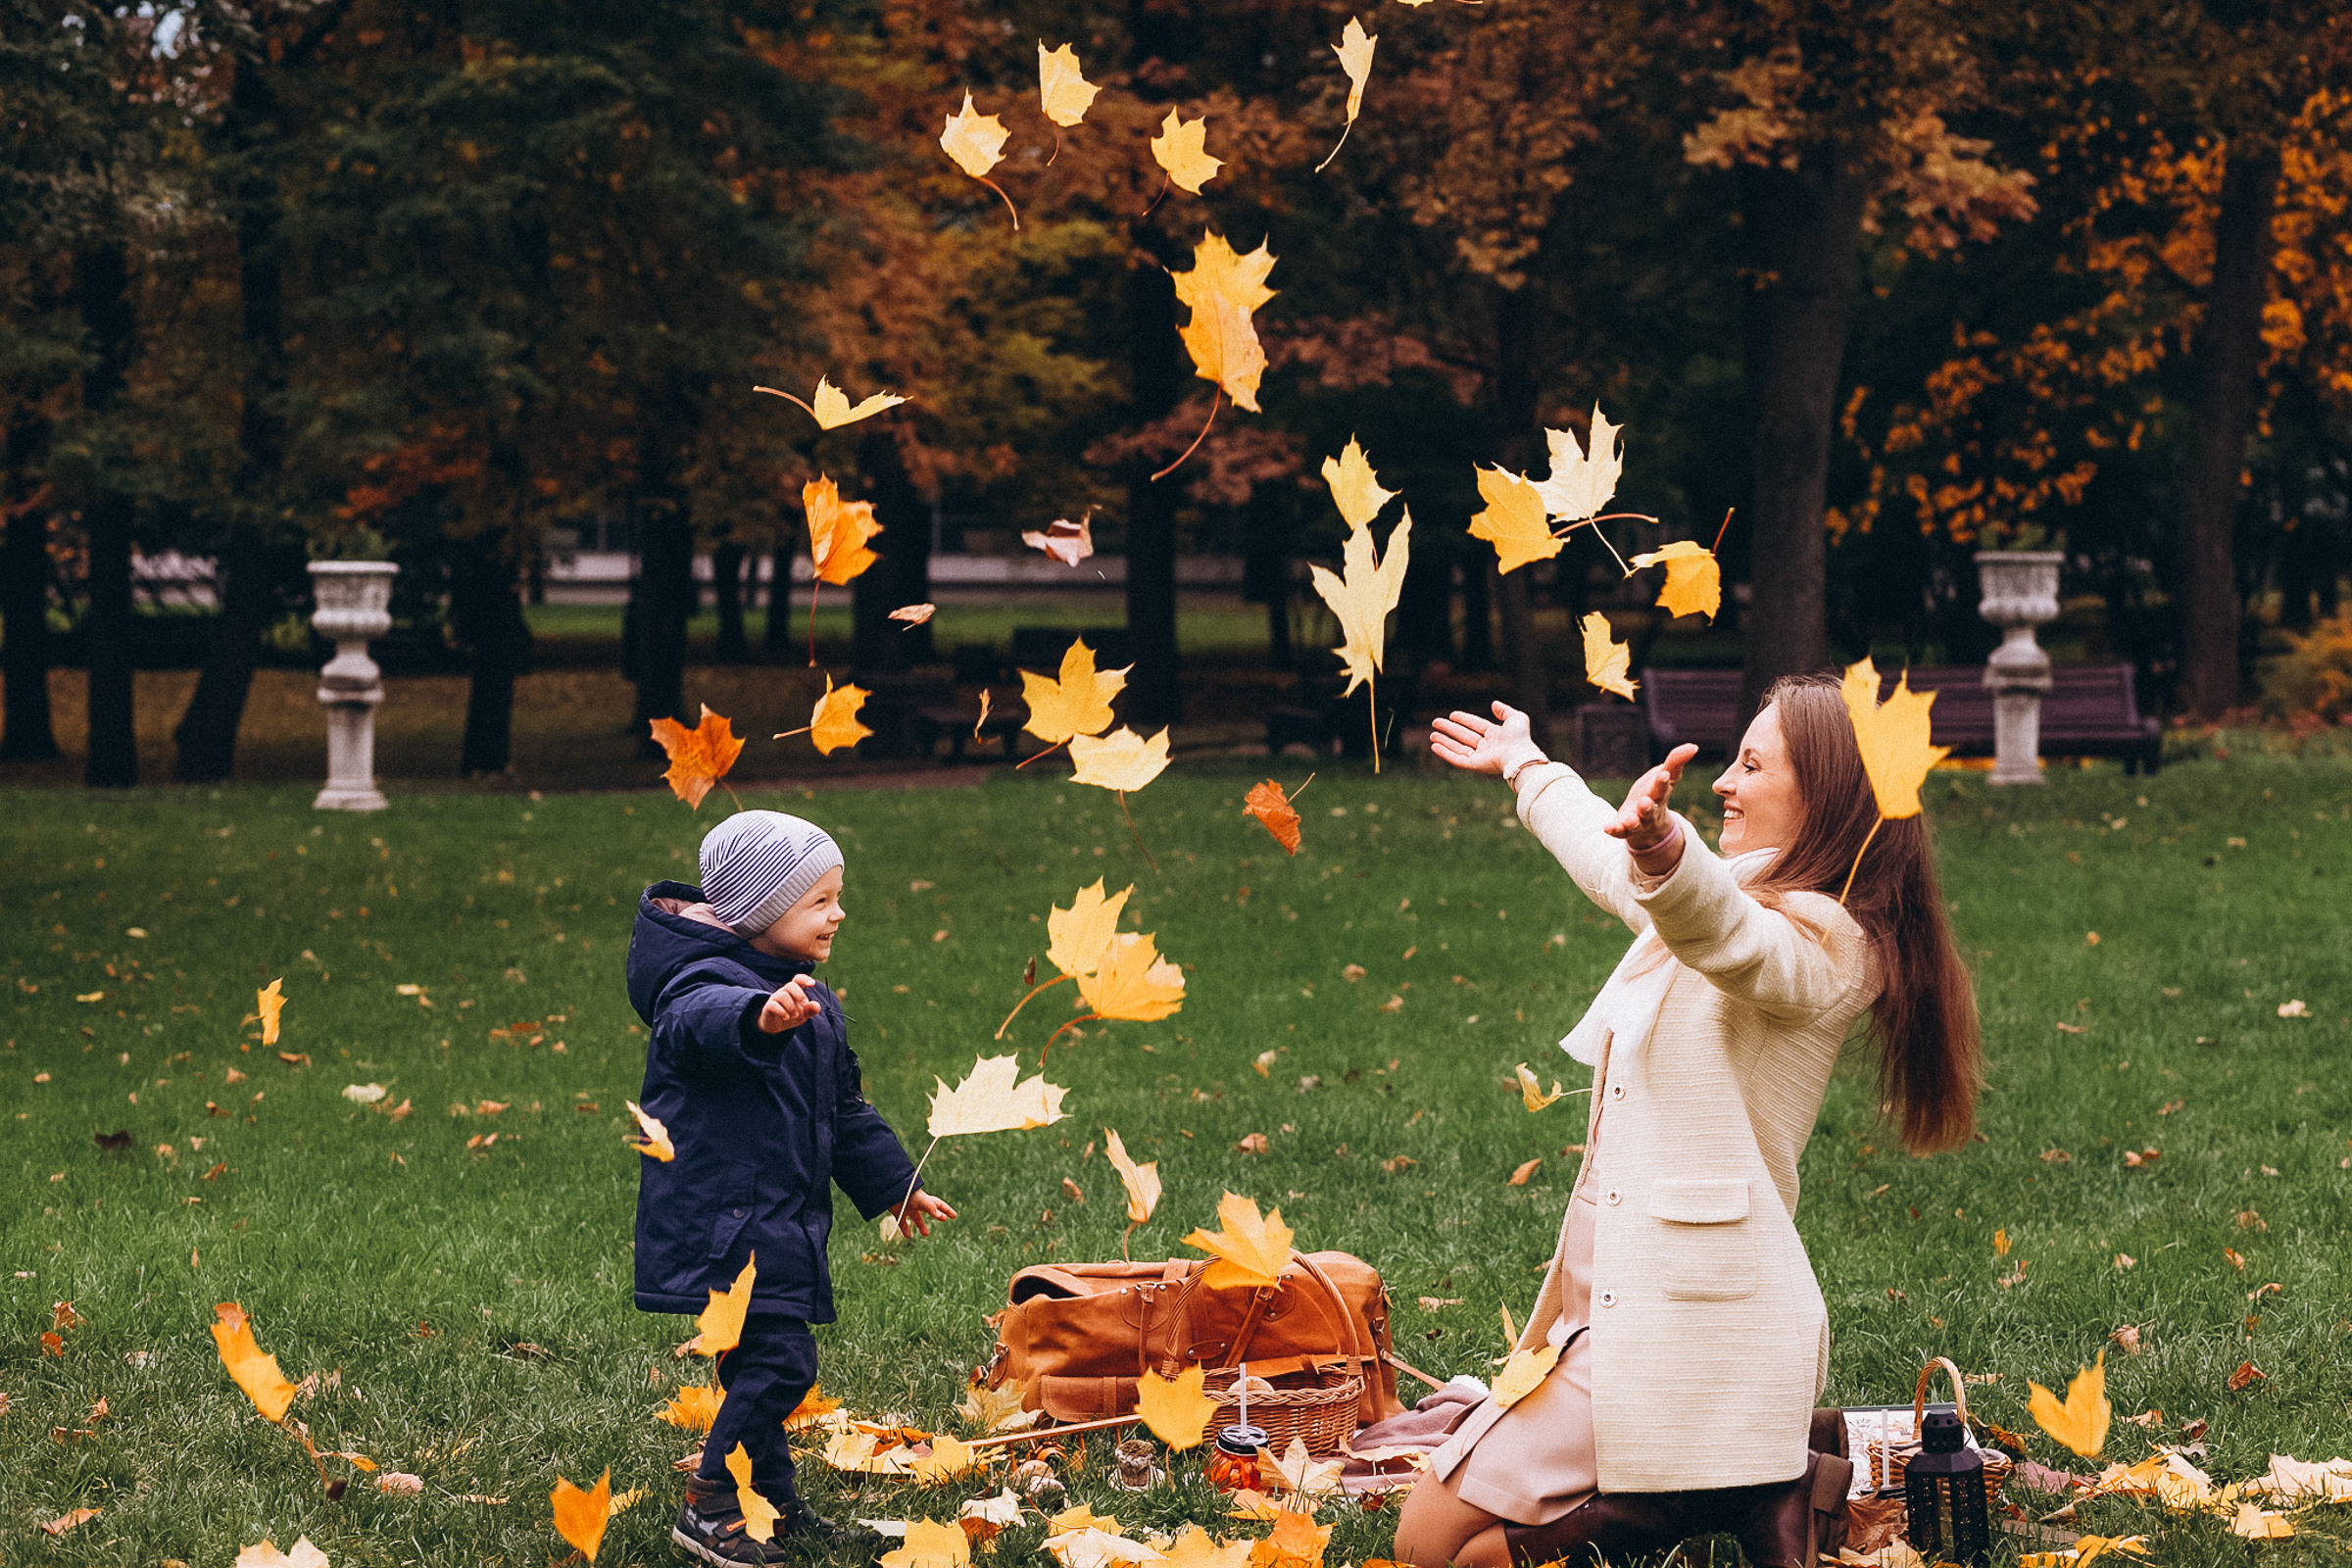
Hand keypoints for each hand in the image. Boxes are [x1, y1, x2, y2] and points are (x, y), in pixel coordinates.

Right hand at [757, 975, 819, 1033]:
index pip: (798, 979)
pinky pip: (773, 1005)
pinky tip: (786, 1017)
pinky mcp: (768, 1007)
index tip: (813, 984)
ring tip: (795, 1016)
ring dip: (791, 1007)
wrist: (777, 1026)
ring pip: (783, 996)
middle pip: (790, 985)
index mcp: (794, 991)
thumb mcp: (804, 1014)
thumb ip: (811, 1010)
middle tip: (805, 1005)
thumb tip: (817, 1006)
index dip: (805, 979)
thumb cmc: (792, 1015)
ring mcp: (775, 998)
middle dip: (800, 995)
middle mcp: (784, 992)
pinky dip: (782, 1011)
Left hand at [891, 1190, 956, 1238]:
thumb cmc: (908, 1193)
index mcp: (925, 1199)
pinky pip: (903, 1223)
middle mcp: (918, 1204)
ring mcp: (909, 1208)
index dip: (947, 1210)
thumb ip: (932, 1209)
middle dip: (938, 1215)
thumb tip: (942, 1217)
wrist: (891, 1191)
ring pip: (917, 1218)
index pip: (939, 1205)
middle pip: (930, 1211)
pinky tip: (908, 1236)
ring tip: (927, 1234)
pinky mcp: (899, 1212)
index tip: (954, 1216)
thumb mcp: (922, 1201)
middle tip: (944, 1220)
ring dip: (922, 1226)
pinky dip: (905, 1230)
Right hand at [1430, 701, 1544, 778]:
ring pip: (1458, 748)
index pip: (1476, 725)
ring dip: (1444, 742)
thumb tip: (1494, 703)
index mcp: (1495, 736)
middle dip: (1449, 730)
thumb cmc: (1520, 737)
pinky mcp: (1474, 766)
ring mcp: (1479, 757)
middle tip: (1435, 723)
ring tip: (1432, 735)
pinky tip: (1434, 746)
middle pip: (1463, 736)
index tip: (1452, 714)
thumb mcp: (1516, 718)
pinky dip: (1445, 753)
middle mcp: (1486, 747)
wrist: (1519, 755)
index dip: (1464, 719)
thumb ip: (1505, 710)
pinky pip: (1456, 759)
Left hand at [1603, 744, 1698, 864]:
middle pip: (1649, 810)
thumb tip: (1694, 746)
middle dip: (1647, 806)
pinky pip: (1619, 831)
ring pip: (1636, 823)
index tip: (1664, 775)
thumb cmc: (1656, 792)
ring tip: (1629, 820)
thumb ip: (1675, 762)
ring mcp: (1637, 822)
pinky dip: (1614, 830)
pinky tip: (1608, 828)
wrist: (1646, 819)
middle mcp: (1649, 811)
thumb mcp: (1665, 776)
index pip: (1662, 788)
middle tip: (1645, 801)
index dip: (1662, 782)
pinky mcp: (1623, 829)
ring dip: (1633, 822)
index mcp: (1659, 795)